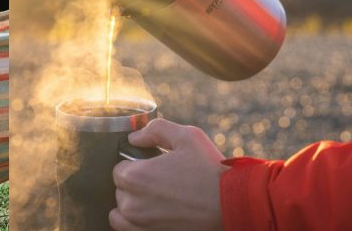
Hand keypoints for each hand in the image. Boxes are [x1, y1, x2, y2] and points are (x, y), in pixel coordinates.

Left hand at [110, 119, 226, 230]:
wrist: (232, 204)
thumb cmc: (210, 169)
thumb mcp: (186, 136)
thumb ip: (155, 130)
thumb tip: (134, 138)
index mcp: (135, 176)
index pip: (119, 169)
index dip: (136, 166)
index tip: (154, 168)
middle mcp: (132, 203)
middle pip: (120, 189)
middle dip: (135, 184)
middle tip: (161, 182)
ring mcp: (140, 223)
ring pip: (121, 210)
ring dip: (132, 203)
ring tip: (155, 199)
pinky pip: (125, 228)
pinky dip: (133, 221)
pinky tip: (150, 214)